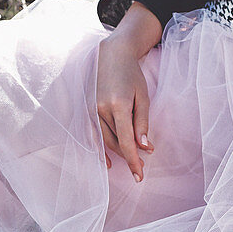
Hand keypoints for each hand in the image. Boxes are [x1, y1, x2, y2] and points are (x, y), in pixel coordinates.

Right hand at [96, 37, 154, 180]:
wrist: (112, 56)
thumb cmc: (132, 75)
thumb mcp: (143, 97)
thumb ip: (142, 122)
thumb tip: (144, 147)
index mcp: (119, 105)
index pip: (126, 141)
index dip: (133, 160)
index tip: (140, 174)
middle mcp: (102, 109)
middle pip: (116, 143)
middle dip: (129, 157)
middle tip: (142, 167)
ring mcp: (92, 109)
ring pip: (105, 140)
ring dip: (118, 153)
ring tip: (132, 161)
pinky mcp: (88, 109)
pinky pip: (94, 134)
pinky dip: (100, 149)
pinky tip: (108, 161)